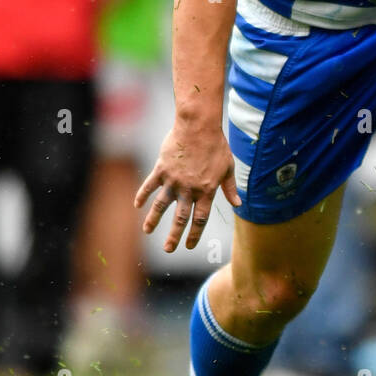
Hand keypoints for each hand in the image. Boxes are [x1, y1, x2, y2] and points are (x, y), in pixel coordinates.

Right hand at [135, 120, 239, 252]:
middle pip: (180, 218)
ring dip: (153, 220)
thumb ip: (230, 188)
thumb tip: (239, 204)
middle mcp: (189, 189)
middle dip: (174, 236)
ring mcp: (173, 180)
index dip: (195, 234)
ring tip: (147, 231)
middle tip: (168, 249)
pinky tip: (137, 205)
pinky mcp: (161, 169)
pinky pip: (149, 186)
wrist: (198, 126)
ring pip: (161, 205)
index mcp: (207, 190)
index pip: (200, 218)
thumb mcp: (228, 167)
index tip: (189, 245)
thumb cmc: (216, 146)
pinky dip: (142, 195)